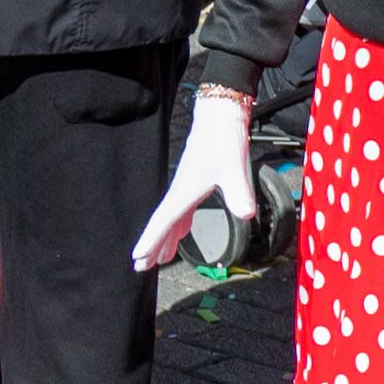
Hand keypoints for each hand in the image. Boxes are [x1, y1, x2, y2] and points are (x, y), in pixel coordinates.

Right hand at [134, 89, 257, 267]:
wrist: (221, 115)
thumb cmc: (223, 139)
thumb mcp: (233, 167)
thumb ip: (238, 192)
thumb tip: (246, 215)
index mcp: (184, 190)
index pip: (163, 221)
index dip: (151, 240)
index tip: (138, 258)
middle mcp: (182, 190)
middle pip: (163, 224)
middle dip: (153, 245)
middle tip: (142, 267)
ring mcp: (188, 185)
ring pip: (172, 218)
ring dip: (165, 238)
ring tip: (160, 258)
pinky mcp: (197, 180)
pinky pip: (183, 209)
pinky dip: (179, 224)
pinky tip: (182, 233)